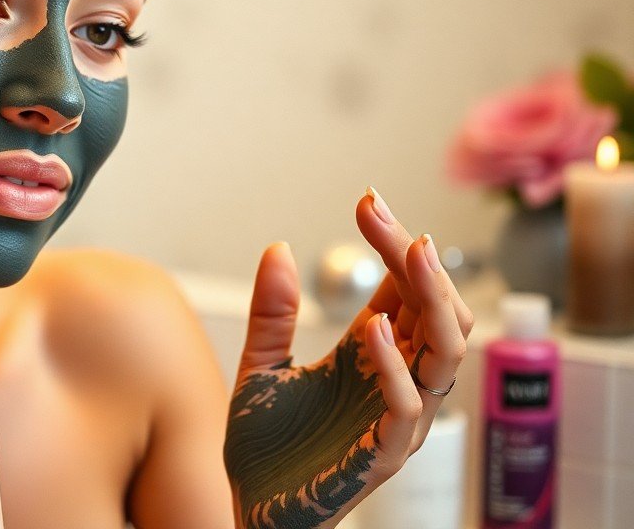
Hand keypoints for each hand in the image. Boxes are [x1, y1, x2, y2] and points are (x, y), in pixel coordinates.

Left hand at [223, 188, 472, 527]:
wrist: (253, 512)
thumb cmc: (266, 448)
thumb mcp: (260, 366)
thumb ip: (271, 313)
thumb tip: (276, 247)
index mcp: (371, 354)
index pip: (404, 288)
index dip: (393, 243)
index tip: (368, 200)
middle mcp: (394, 380)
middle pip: (437, 310)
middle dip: (417, 258)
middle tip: (383, 214)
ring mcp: (395, 417)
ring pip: (446, 353)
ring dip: (432, 300)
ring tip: (410, 251)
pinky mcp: (383, 454)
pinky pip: (408, 409)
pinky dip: (396, 369)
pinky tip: (373, 331)